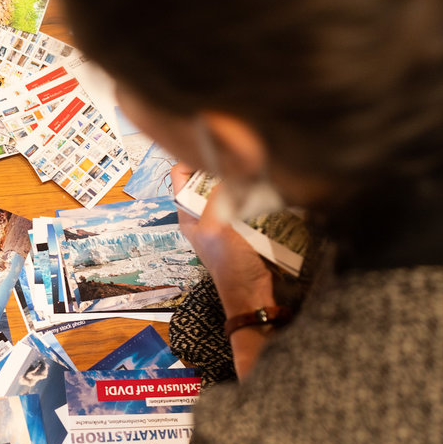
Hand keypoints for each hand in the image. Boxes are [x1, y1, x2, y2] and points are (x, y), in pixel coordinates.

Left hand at [171, 164, 274, 316]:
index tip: (213, 150)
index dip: (192, 159)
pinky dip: (252, 191)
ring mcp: (223, 217)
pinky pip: (244, 199)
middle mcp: (202, 212)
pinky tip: (262, 186)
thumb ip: (217, 198)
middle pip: (206, 178)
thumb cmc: (230, 265)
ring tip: (252, 168)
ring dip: (239, 178)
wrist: (252, 293)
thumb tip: (228, 169)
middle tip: (239, 156)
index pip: (180, 175)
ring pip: (227, 186)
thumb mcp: (217, 227)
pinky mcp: (243, 223)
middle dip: (221, 166)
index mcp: (187, 213)